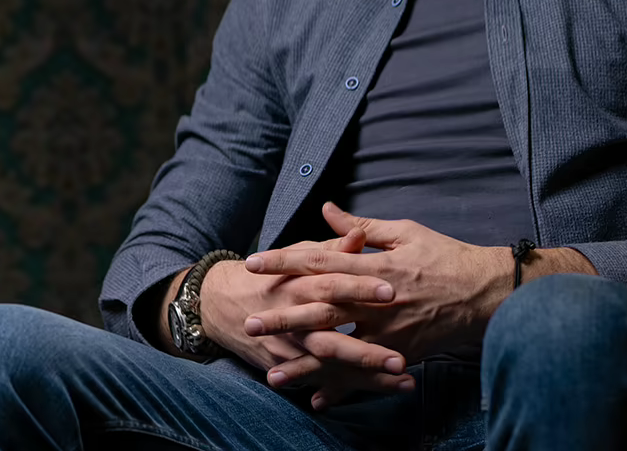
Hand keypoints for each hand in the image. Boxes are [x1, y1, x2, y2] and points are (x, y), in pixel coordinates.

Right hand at [199, 225, 415, 405]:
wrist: (223, 305)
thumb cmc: (273, 276)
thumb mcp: (299, 255)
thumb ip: (333, 249)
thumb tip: (359, 234)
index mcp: (300, 283)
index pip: (332, 284)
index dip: (360, 287)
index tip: (392, 291)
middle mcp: (295, 318)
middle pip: (332, 336)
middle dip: (367, 351)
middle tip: (401, 360)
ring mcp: (291, 346)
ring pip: (330, 365)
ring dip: (366, 377)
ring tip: (403, 380)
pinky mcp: (288, 366)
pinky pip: (320, 380)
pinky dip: (346, 391)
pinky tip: (380, 392)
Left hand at [242, 203, 506, 401]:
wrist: (486, 292)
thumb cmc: (445, 256)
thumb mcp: (405, 232)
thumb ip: (363, 227)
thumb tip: (328, 209)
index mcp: (375, 266)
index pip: (320, 262)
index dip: (285, 262)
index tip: (254, 263)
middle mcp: (377, 301)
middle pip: (322, 310)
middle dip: (284, 318)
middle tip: (250, 324)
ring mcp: (389, 332)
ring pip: (340, 351)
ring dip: (306, 364)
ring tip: (274, 375)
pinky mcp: (402, 354)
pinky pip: (366, 375)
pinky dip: (343, 390)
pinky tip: (318, 401)